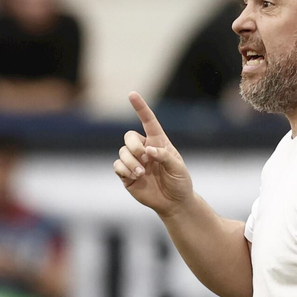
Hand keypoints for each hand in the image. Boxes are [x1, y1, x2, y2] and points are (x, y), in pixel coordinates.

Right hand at [113, 92, 193, 216]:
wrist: (173, 202)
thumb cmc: (180, 182)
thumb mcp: (178, 168)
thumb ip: (164, 156)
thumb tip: (147, 150)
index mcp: (158, 142)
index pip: (148, 121)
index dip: (140, 107)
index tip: (132, 94)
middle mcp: (144, 149)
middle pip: (129, 136)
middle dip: (134, 146)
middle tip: (144, 158)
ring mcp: (134, 162)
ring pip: (122, 152)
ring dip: (130, 161)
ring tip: (141, 172)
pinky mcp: (126, 175)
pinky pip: (117, 166)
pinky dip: (124, 169)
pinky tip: (134, 176)